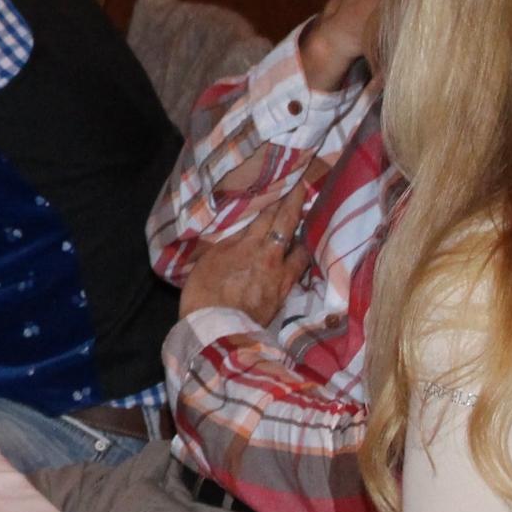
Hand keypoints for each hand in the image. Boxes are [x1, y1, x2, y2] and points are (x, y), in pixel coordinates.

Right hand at [179, 178, 309, 322]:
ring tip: (306, 225)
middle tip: (304, 188)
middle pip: (287, 225)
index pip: (269, 214)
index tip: (291, 181)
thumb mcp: (210, 259)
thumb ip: (231, 242)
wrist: (217, 329)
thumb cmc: (205, 293)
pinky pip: (297, 270)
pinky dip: (300, 258)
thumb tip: (245, 229)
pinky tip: (300, 256)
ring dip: (303, 234)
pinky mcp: (283, 295)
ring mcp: (281, 277)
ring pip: (300, 249)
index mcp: (250, 244)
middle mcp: (271, 256)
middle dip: (296, 205)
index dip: (281, 197)